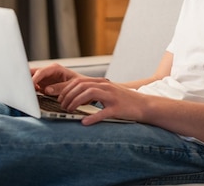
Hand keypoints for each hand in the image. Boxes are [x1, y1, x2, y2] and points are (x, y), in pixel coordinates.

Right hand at [30, 63, 80, 93]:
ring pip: (30, 78)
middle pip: (32, 72)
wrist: (81, 87)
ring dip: (27, 85)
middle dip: (25, 78)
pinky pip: (32, 86)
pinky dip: (30, 90)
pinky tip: (31, 96)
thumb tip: (46, 90)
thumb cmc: (78, 84)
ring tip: (26, 93)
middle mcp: (47, 72)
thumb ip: (60, 87)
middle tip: (22, 87)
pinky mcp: (42, 85)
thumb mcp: (71, 85)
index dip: (34, 78)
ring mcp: (44, 78)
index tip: (29, 85)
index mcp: (55, 68)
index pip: (41, 72)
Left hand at [30, 63, 147, 124]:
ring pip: (89, 94)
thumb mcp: (107, 93)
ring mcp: (112, 97)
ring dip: (76, 102)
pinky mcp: (117, 108)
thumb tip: (75, 97)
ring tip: (69, 110)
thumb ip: (93, 93)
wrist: (144, 105)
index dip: (66, 88)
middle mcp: (106, 86)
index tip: (58, 97)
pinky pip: (103, 112)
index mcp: (102, 83)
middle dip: (68, 95)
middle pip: (81, 86)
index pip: (79, 81)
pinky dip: (92, 117)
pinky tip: (84, 122)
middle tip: (62, 105)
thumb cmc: (124, 101)